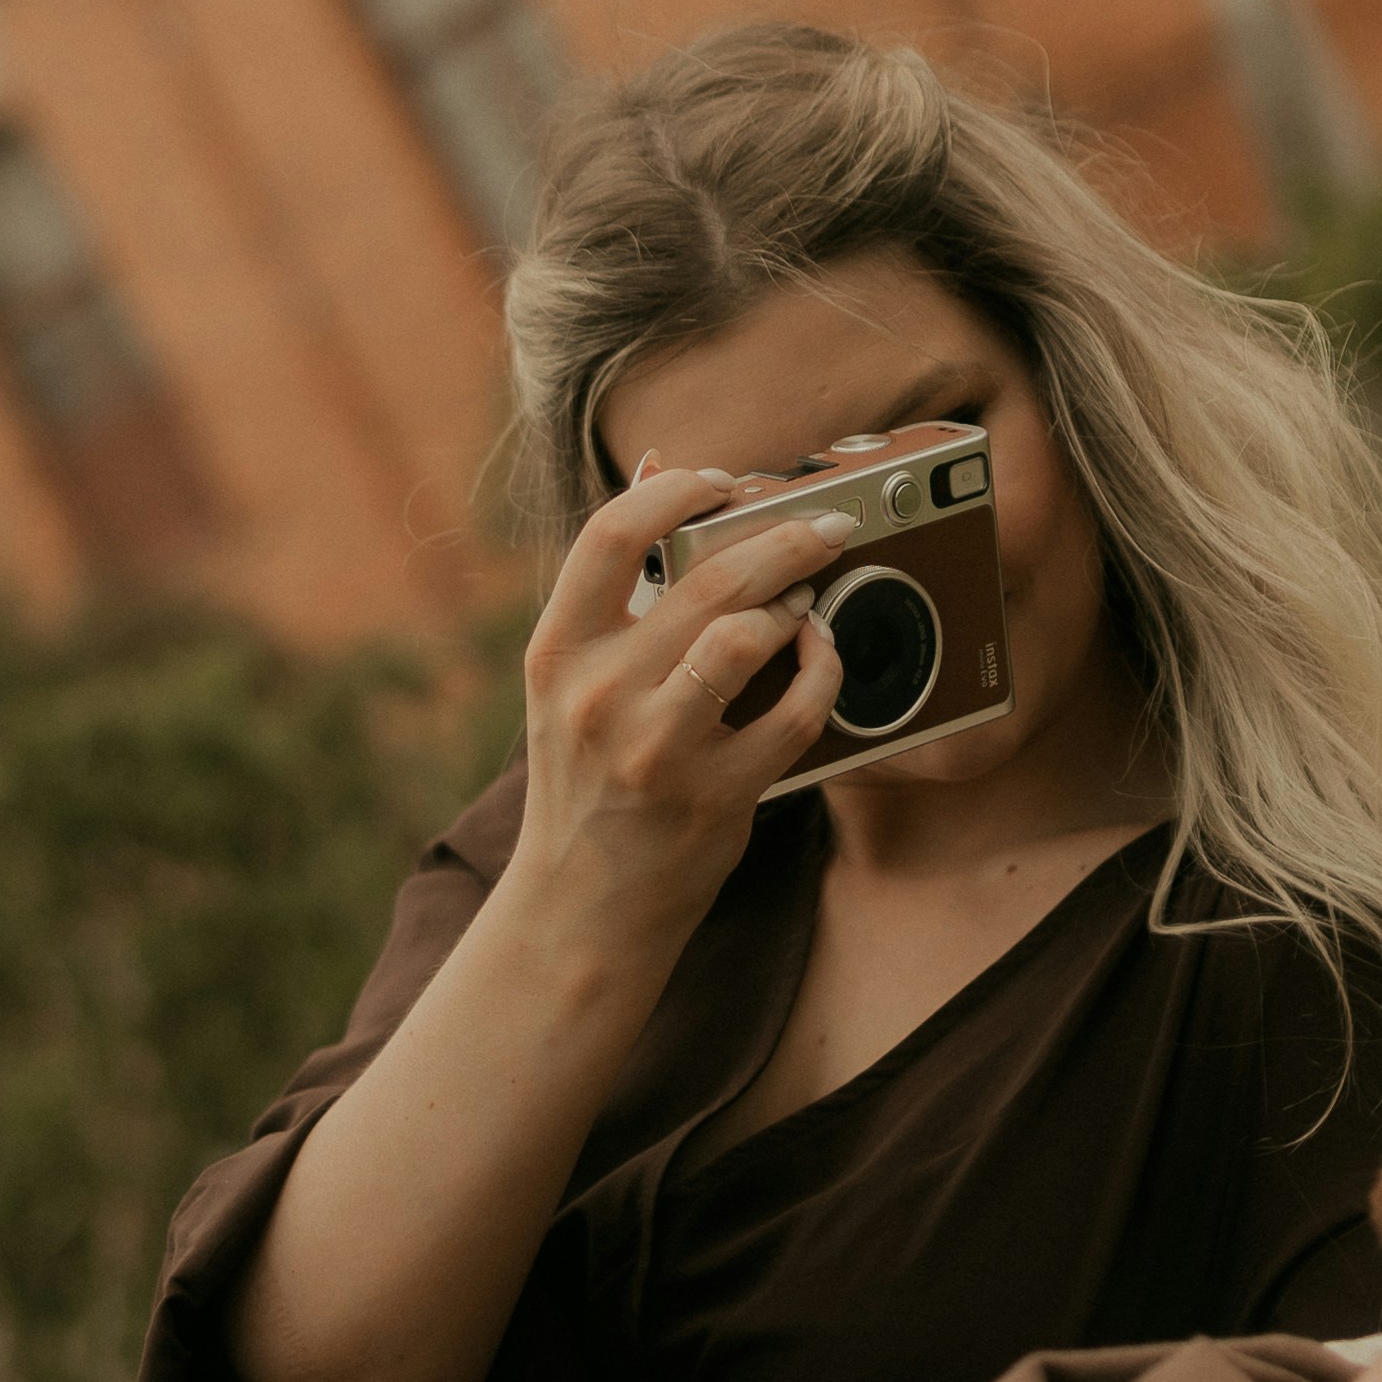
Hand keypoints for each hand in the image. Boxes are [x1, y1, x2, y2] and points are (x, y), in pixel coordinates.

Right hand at [502, 465, 842, 968]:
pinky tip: (822, 656)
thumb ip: (615, 595)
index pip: (610, 534)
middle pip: (706, 578)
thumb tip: (662, 473)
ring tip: (808, 598)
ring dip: (796, 603)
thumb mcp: (570, 685)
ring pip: (748, 636)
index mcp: (558, 653)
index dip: (676, 492)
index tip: (722, 483)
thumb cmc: (585, 782)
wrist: (578, 908)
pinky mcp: (716, 795)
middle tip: (823, 525)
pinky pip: (795, 711)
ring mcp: (658, 748)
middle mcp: (601, 695)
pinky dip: (823, 670)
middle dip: (782, 537)